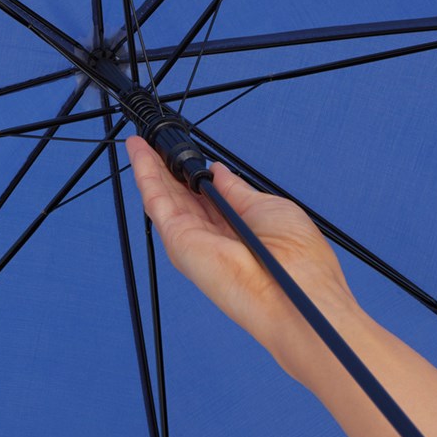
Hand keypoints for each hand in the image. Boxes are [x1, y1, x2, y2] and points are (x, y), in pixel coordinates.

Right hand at [126, 135, 359, 383]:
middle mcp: (210, 235)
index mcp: (235, 227)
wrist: (295, 295)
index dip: (191, 171)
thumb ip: (236, 191)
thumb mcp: (266, 208)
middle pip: (180, 195)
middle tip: (154, 141)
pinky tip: (139, 152)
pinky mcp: (178, 240)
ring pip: (162, 195)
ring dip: (149, 166)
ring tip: (139, 142)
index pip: (205, 195)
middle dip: (166, 167)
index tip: (183, 150)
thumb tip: (218, 171)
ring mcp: (191, 239)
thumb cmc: (297, 259)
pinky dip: (145, 174)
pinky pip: (156, 200)